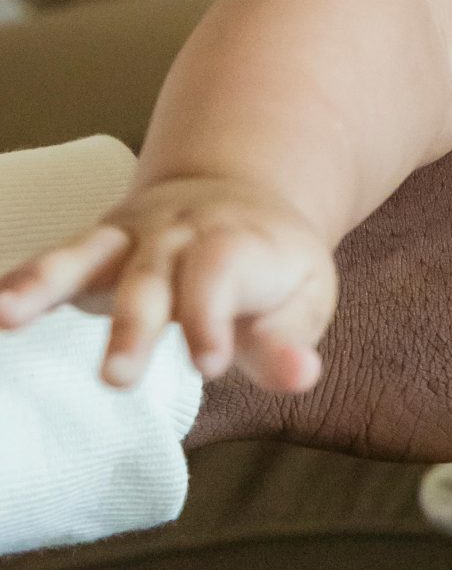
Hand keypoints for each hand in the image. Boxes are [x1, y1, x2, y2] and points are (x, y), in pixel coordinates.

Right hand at [0, 176, 336, 392]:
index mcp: (237, 243)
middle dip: (133, 324)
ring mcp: (131, 236)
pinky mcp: (96, 247)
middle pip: (152, 275)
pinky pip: (55, 261)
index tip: (208, 364)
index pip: (221, 274)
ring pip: (87, 254)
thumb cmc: (270, 265)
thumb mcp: (303, 297)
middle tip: (115, 377)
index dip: (212, 318)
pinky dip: (20, 283)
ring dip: (46, 284)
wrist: (238, 192)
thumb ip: (290, 341)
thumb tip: (304, 375)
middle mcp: (179, 234)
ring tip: (6, 315)